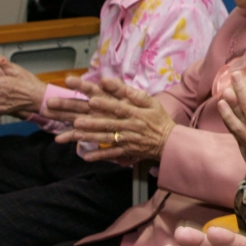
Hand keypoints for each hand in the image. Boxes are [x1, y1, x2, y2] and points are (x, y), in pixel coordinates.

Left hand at [53, 77, 175, 162]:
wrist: (169, 143)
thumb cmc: (159, 120)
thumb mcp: (153, 104)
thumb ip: (139, 96)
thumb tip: (126, 88)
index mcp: (135, 114)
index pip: (118, 108)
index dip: (105, 105)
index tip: (91, 100)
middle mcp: (130, 127)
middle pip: (109, 124)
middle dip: (92, 123)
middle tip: (76, 121)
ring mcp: (127, 140)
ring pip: (107, 138)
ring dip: (91, 137)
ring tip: (76, 135)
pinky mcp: (127, 151)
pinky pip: (111, 154)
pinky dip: (99, 156)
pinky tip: (86, 156)